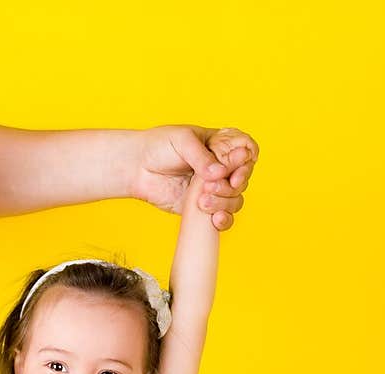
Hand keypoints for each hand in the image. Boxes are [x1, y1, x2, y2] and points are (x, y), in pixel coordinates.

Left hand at [131, 125, 258, 229]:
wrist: (138, 168)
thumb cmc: (159, 146)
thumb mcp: (182, 141)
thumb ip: (202, 157)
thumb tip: (219, 173)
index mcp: (220, 145)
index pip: (247, 150)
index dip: (246, 160)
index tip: (235, 168)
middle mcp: (221, 167)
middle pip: (243, 179)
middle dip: (231, 185)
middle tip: (210, 186)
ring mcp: (214, 188)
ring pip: (235, 199)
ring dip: (224, 203)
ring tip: (202, 201)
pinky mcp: (204, 208)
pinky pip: (223, 217)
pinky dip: (224, 220)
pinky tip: (215, 220)